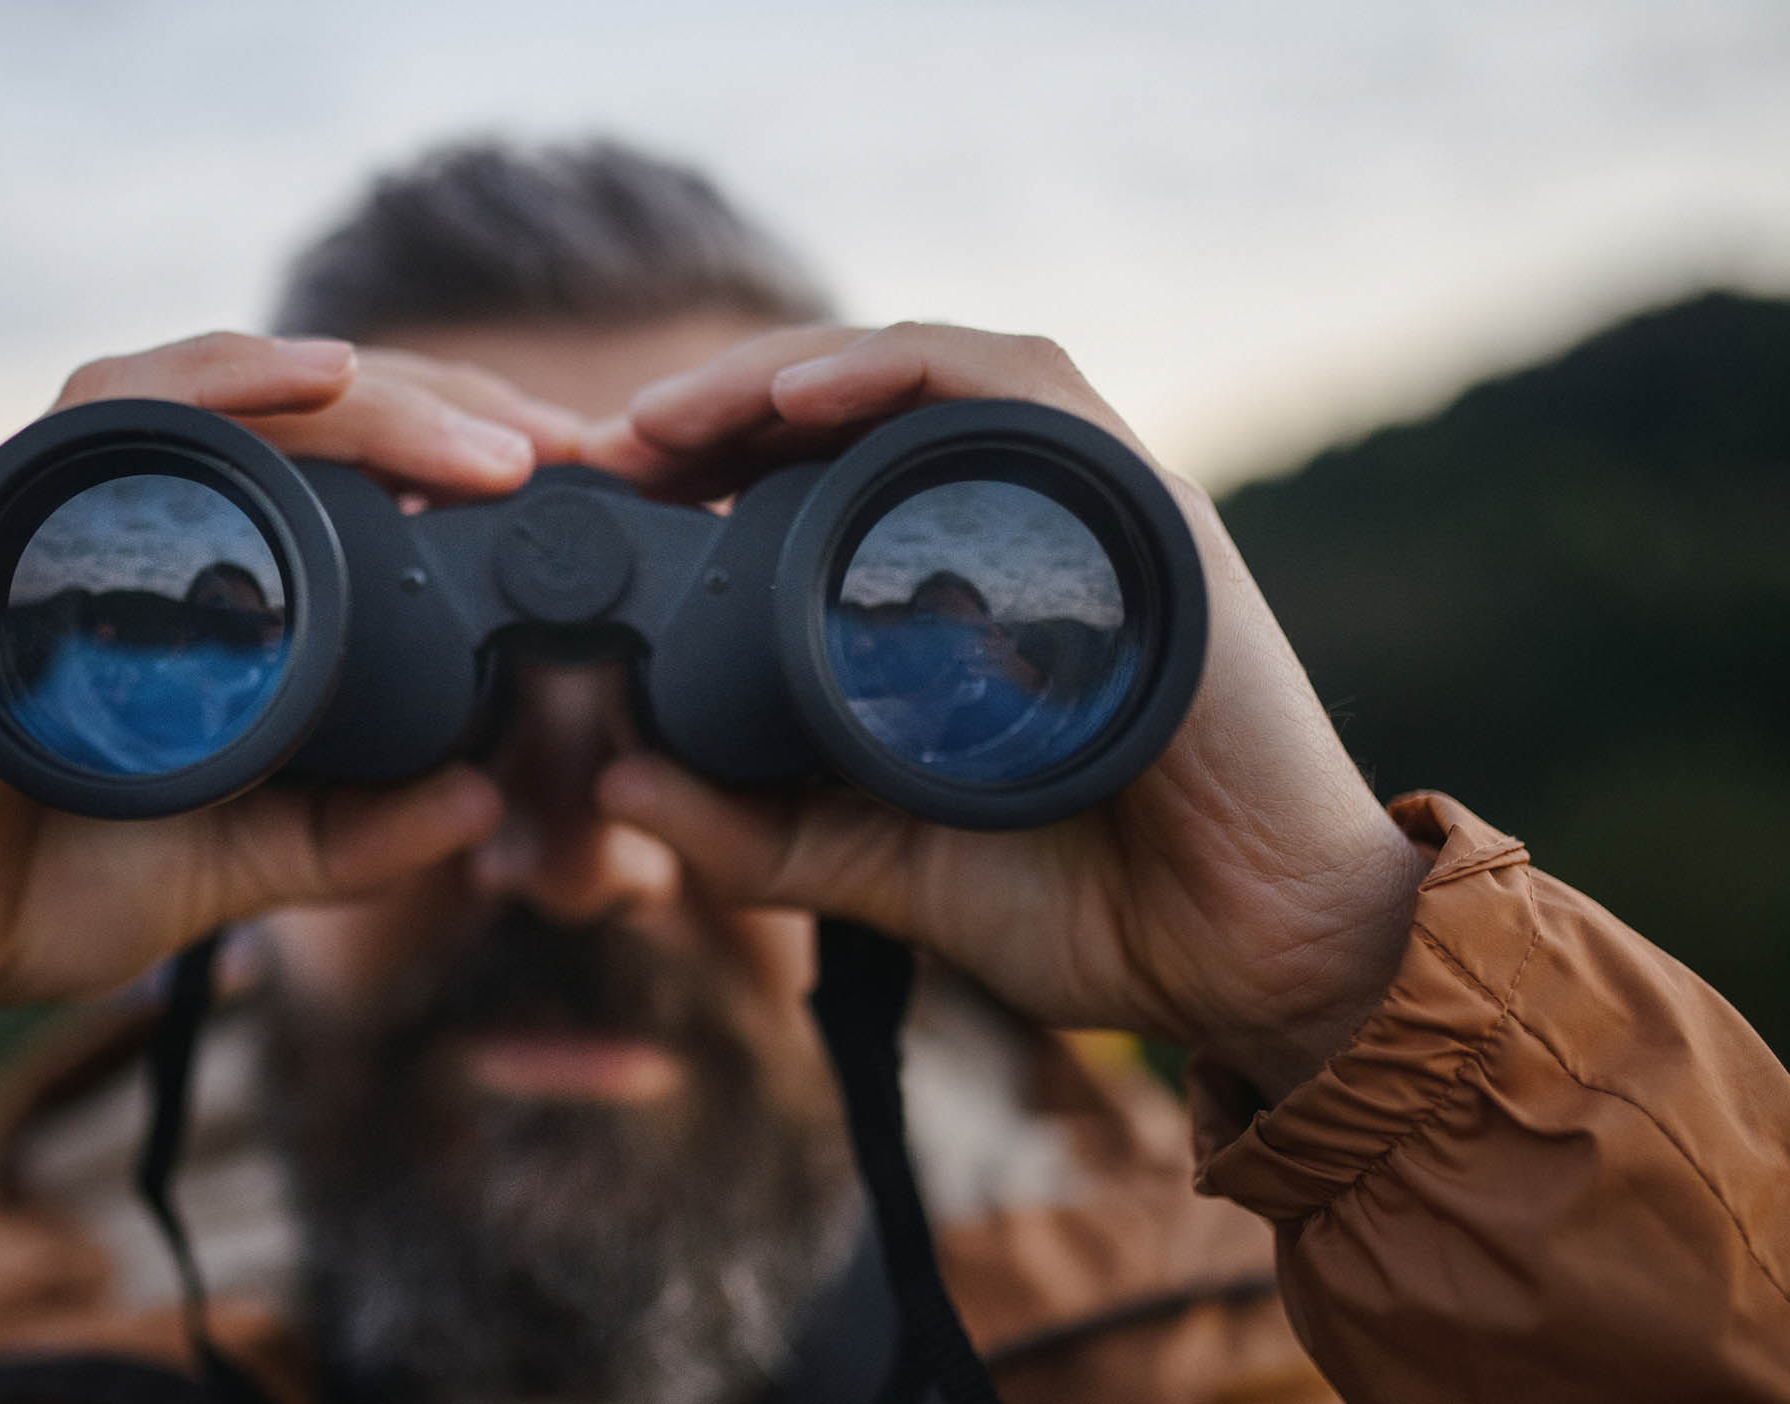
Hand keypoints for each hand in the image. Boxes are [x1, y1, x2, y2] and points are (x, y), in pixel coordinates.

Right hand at [0, 333, 585, 1053]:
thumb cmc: (39, 883)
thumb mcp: (235, 866)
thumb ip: (345, 837)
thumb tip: (481, 798)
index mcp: (202, 582)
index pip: (346, 474)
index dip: (463, 464)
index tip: (575, 490)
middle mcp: (139, 524)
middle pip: (311, 412)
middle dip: (454, 415)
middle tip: (567, 450)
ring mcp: (70, 514)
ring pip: (232, 390)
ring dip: (372, 395)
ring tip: (489, 442)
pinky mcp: (7, 528)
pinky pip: (113, 411)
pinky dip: (220, 382)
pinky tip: (318, 380)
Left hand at [588, 323, 1432, 1101]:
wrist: (1247, 964)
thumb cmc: (1088, 908)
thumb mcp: (876, 869)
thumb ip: (757, 835)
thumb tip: (615, 786)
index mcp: (965, 590)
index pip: (827, 473)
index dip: (709, 462)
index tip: (608, 491)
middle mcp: (1026, 527)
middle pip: (862, 404)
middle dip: (720, 405)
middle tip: (610, 443)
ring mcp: (1089, 512)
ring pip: (928, 371)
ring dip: (787, 371)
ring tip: (674, 414)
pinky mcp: (1142, 515)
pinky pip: (1021, 391)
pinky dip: (908, 371)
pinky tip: (803, 400)